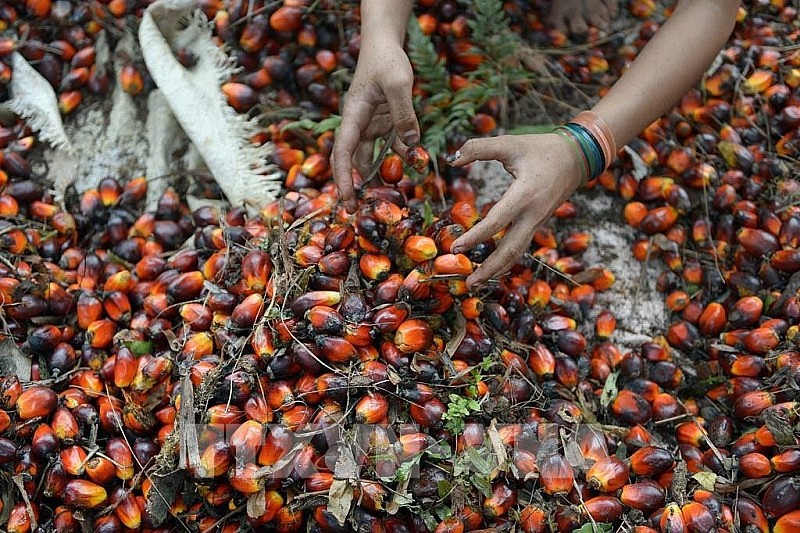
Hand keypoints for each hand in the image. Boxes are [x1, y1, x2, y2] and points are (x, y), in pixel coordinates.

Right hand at [332, 38, 419, 212]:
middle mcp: (358, 123)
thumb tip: (412, 145)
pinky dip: (403, 153)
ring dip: (385, 170)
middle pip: (351, 159)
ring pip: (374, 154)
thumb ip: (405, 115)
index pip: (342, 152)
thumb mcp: (399, 84)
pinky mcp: (385, 120)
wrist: (385, 42)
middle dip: (353, 184)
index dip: (342, 178)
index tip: (346, 199)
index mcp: (353, 115)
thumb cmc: (387, 59)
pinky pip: (392, 142)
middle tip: (356, 209)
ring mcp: (371, 122)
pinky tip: (417, 161)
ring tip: (397, 190)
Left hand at [448, 133, 582, 288]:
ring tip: (476, 283)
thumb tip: (452, 159)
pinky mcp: (538, 223)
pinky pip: (521, 246)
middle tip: (469, 284)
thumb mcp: (510, 143)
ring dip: (497, 269)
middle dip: (489, 268)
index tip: (456, 247)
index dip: (475, 236)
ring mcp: (537, 221)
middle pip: (510, 249)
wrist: (578, 157)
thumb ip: (479, 148)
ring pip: (517, 252)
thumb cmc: (542, 149)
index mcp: (525, 194)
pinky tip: (491, 268)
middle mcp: (533, 213)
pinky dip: (506, 259)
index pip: (497, 221)